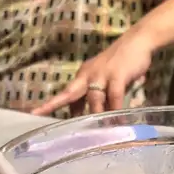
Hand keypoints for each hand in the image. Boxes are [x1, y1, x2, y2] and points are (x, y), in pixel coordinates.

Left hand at [32, 30, 154, 116]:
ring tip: (97, 133)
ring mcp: (102, 75)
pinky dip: (116, 110)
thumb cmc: (123, 63)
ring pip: (93, 98)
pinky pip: (114, 97)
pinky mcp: (117, 76)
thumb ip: (101, 96)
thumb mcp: (107, 80)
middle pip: (70, 92)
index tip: (36, 113)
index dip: (52, 104)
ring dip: (95, 115)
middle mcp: (88, 75)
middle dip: (54, 103)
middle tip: (38, 114)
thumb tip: (96, 117)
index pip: (67, 93)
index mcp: (84, 76)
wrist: (138, 41)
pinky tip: (118, 121)